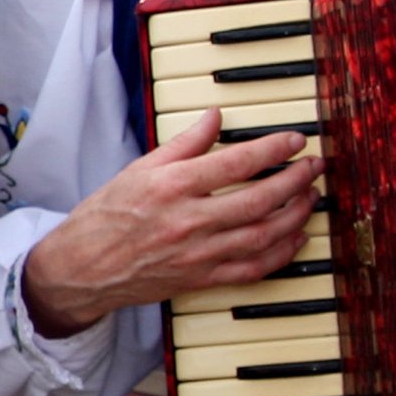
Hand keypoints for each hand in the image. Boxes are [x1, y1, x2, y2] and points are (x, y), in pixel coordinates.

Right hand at [20, 110, 318, 337]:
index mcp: (172, 187)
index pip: (236, 163)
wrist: (82, 268)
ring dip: (295, 214)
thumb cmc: (106, 216)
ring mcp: (198, 254)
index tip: (295, 140)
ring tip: (310, 196)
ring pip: (263, 234)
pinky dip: (281, 253)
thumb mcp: (139, 169)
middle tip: (313, 167)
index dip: (273, 149)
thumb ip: (183, 144)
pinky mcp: (201, 279)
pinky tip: (295, 237)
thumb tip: (214, 117)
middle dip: (295, 181)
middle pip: (259, 200)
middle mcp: (188, 221)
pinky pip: (252, 268)